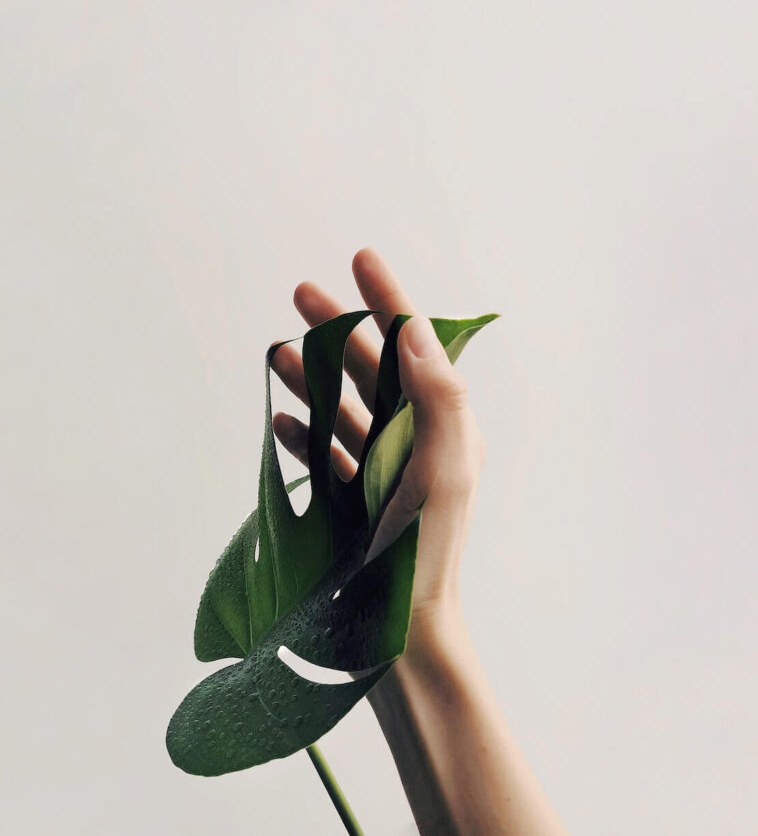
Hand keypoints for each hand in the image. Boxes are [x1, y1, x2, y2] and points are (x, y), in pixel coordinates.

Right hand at [270, 247, 486, 653]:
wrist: (402, 632)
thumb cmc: (426, 551)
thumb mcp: (445, 469)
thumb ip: (439, 397)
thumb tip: (415, 334)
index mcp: (444, 427)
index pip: (415, 347)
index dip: (390, 300)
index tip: (363, 258)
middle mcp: (416, 442)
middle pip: (373, 369)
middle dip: (339, 329)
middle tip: (303, 293)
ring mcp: (383, 472)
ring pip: (344, 406)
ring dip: (312, 375)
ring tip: (279, 351)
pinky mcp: (356, 502)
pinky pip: (328, 452)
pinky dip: (306, 430)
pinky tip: (284, 420)